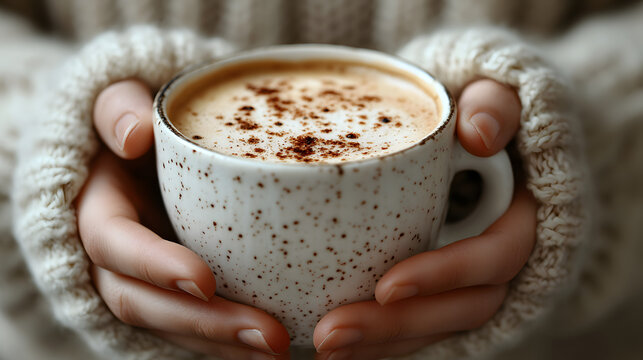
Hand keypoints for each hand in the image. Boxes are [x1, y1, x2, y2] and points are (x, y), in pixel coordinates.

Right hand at [77, 80, 289, 358]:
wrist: (138, 148)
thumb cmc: (136, 122)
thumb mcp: (119, 99)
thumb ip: (118, 106)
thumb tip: (136, 134)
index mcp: (98, 208)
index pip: (114, 246)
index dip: (153, 266)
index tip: (205, 280)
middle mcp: (114, 256)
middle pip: (144, 303)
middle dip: (204, 324)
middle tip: (269, 335)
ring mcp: (143, 278)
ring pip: (171, 326)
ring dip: (223, 344)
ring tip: (280, 349)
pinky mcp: (170, 291)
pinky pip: (193, 328)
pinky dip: (227, 344)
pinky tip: (270, 348)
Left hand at [313, 79, 534, 359]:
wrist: (478, 138)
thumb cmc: (482, 114)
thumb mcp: (497, 92)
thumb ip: (495, 103)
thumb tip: (477, 133)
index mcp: (522, 217)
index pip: (496, 258)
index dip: (446, 275)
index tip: (387, 286)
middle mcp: (498, 259)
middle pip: (460, 310)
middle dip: (397, 327)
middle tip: (330, 333)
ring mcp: (469, 280)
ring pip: (434, 327)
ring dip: (379, 344)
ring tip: (321, 347)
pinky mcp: (440, 288)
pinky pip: (417, 325)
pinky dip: (380, 341)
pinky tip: (332, 345)